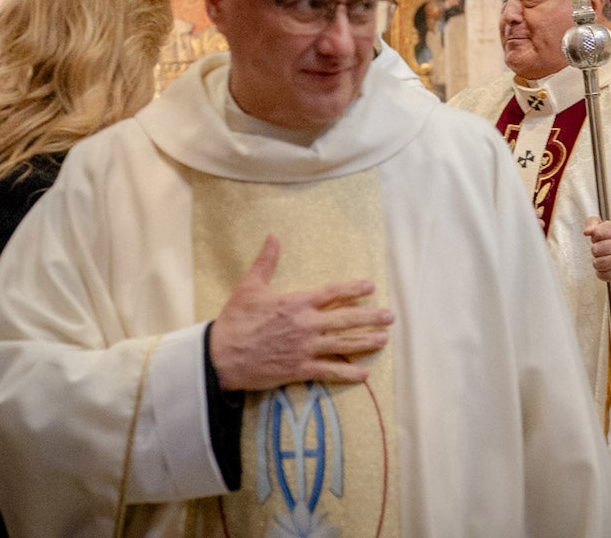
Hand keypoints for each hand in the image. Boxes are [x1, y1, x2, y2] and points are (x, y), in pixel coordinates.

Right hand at [208, 236, 393, 390]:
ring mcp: (305, 348)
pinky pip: (330, 371)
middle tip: (390, 316)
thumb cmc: (235, 321)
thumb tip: (273, 237)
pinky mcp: (299, 369)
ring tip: (383, 340)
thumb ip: (265, 263)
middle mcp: (306, 325)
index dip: (353, 289)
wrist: (220, 356)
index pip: (332, 293)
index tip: (370, 286)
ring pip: (344, 345)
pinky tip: (363, 373)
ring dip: (366, 342)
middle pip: (346, 319)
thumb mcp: (249, 288)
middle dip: (370, 317)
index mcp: (296, 303)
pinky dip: (348, 373)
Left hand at [583, 217, 610, 287]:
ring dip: (598, 263)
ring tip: (608, 260)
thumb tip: (587, 231)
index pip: (597, 232)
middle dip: (596, 252)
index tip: (603, 239)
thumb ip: (594, 224)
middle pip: (595, 249)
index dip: (595, 238)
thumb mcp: (609, 229)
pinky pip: (600, 274)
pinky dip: (602, 273)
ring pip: (596, 262)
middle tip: (606, 251)